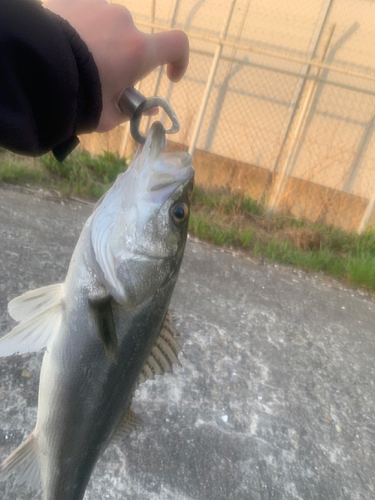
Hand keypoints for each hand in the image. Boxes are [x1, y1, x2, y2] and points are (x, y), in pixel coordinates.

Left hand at [44, 0, 188, 131]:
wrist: (34, 72)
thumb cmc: (78, 99)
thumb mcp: (109, 116)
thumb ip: (134, 110)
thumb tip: (150, 107)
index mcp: (138, 51)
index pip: (178, 44)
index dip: (179, 61)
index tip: (169, 77)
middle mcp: (124, 22)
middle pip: (134, 43)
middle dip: (124, 62)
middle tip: (103, 83)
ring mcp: (98, 6)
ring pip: (109, 29)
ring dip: (102, 45)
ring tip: (78, 66)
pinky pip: (87, 16)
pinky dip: (83, 31)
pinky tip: (66, 49)